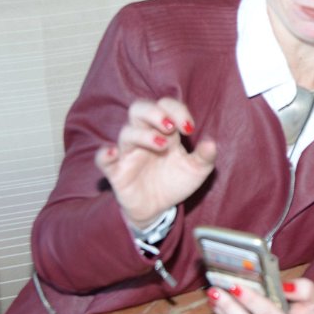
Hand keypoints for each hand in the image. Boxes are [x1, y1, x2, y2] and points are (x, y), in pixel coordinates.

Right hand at [94, 98, 215, 227]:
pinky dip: (105, 154)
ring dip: (144, 135)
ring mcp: (129, 152)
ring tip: (163, 145)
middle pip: (139, 109)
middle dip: (155, 112)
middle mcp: (144, 136)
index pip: (165, 106)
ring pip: (126, 132)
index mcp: (165, 131)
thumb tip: (211, 143)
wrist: (159, 208)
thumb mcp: (196, 170)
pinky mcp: (116, 171)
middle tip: (171, 127)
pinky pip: (103, 159)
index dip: (177, 111)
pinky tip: (113, 153)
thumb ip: (205, 157)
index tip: (190, 128)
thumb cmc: (176, 181)